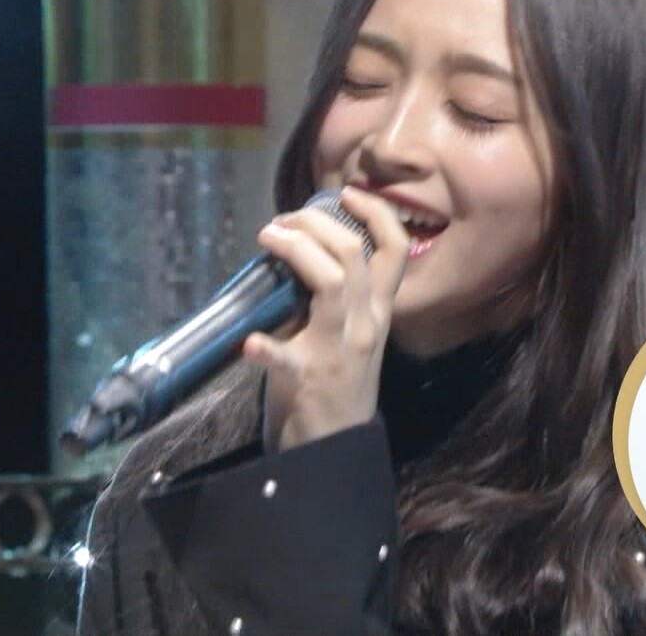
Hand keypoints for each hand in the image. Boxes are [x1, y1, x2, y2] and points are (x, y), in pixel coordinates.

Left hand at [242, 188, 409, 452]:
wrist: (333, 451)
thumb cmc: (335, 388)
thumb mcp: (348, 337)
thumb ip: (334, 301)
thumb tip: (295, 255)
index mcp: (377, 313)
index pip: (395, 250)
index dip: (376, 214)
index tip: (347, 193)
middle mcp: (365, 325)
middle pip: (354, 253)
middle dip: (316, 222)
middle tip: (283, 220)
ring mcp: (338, 351)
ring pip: (332, 282)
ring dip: (296, 251)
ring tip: (268, 238)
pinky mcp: (307, 379)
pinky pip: (287, 357)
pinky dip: (265, 346)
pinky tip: (250, 342)